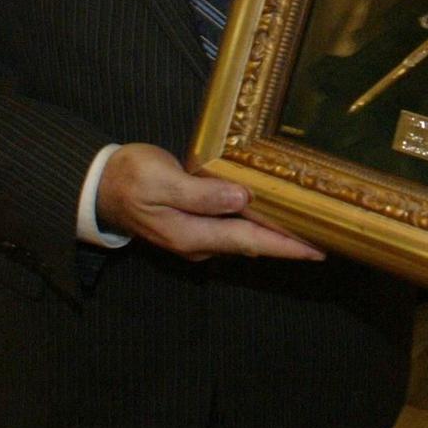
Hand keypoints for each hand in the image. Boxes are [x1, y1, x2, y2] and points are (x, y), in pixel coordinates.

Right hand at [96, 143, 322, 262]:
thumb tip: (240, 200)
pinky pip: (234, 229)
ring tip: (309, 228)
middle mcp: (198, 243)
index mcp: (191, 234)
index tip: (318, 249)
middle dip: (290, 243)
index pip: (249, 240)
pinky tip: (273, 215)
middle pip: (253, 243)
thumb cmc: (129, 178)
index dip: (286, 245)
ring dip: (276, 234)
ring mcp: (196, 237)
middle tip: (328, 239)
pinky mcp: (194, 226)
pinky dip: (257, 224)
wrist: (99, 188)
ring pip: (245, 237)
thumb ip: (200, 193)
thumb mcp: (160, 181)